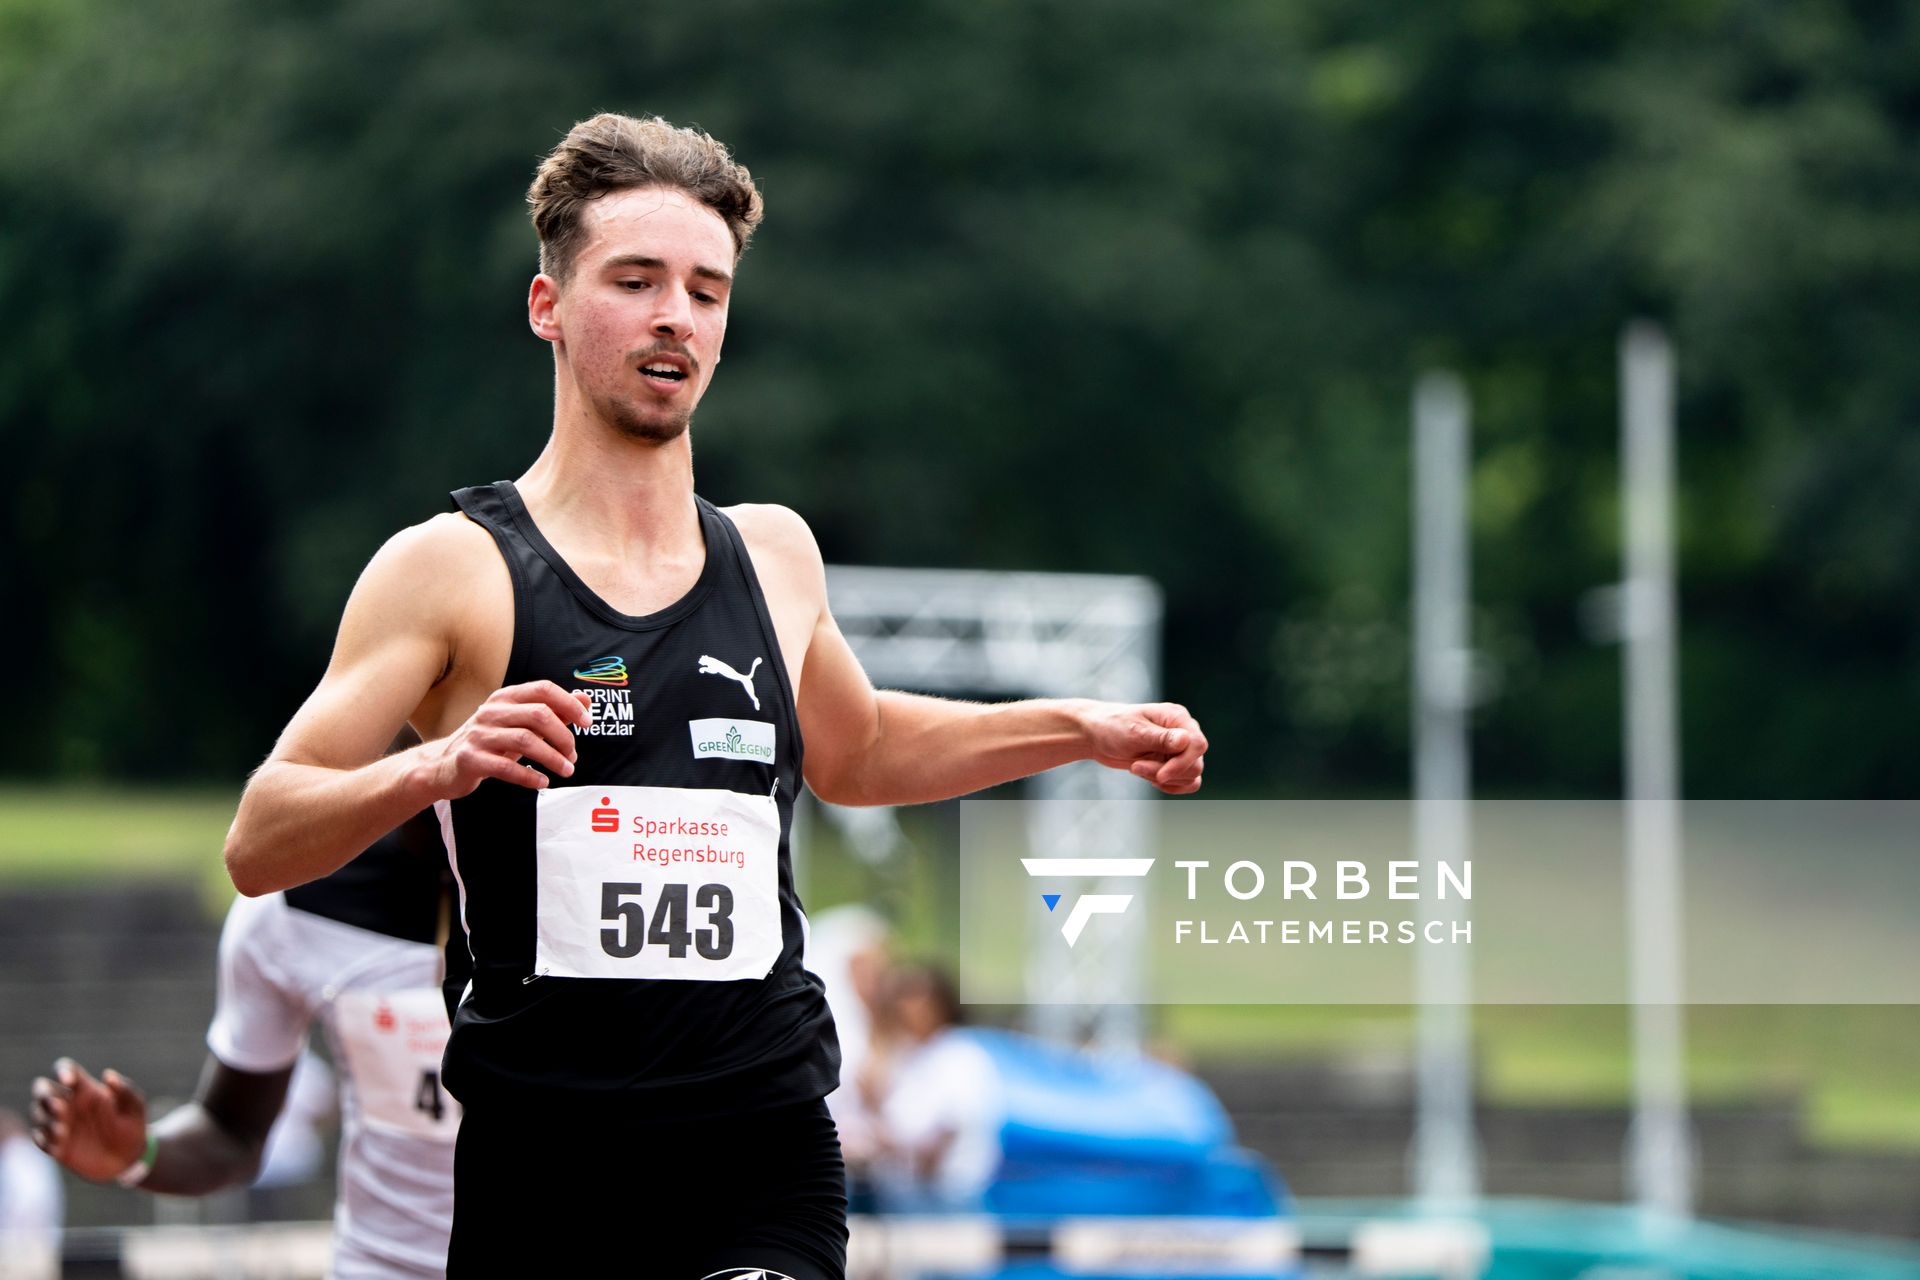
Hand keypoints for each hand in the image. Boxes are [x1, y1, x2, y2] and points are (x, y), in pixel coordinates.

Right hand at [30, 1058, 147, 1181]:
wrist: (129, 1156)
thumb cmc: (132, 1123)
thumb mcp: (135, 1105)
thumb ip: (124, 1089)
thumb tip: (108, 1074)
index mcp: (86, 1088)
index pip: (66, 1069)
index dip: (63, 1070)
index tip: (70, 1081)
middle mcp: (68, 1103)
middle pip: (42, 1088)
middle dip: (44, 1094)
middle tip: (60, 1107)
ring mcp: (60, 1123)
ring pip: (38, 1113)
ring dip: (46, 1119)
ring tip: (63, 1130)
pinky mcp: (56, 1145)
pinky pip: (39, 1138)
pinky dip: (42, 1139)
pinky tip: (57, 1144)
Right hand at [425, 682, 592, 795]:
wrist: (443, 765)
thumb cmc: (490, 742)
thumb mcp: (519, 723)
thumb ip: (552, 711)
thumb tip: (586, 700)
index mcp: (506, 698)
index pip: (544, 689)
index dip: (570, 704)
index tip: (587, 723)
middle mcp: (492, 711)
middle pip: (539, 715)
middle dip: (563, 736)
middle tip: (573, 755)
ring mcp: (479, 735)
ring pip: (525, 740)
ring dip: (552, 757)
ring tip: (566, 770)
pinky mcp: (471, 759)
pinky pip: (506, 767)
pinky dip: (529, 776)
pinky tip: (542, 782)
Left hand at [1086, 702, 1206, 794]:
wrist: (1097, 736)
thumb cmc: (1113, 727)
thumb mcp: (1135, 732)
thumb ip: (1161, 738)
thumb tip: (1186, 740)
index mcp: (1178, 717)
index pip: (1197, 744)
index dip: (1182, 764)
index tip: (1160, 775)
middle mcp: (1184, 732)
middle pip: (1195, 764)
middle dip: (1166, 773)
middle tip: (1136, 767)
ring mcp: (1180, 749)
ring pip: (1191, 776)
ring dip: (1163, 779)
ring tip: (1137, 768)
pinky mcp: (1174, 763)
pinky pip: (1187, 783)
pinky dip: (1171, 787)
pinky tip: (1150, 780)